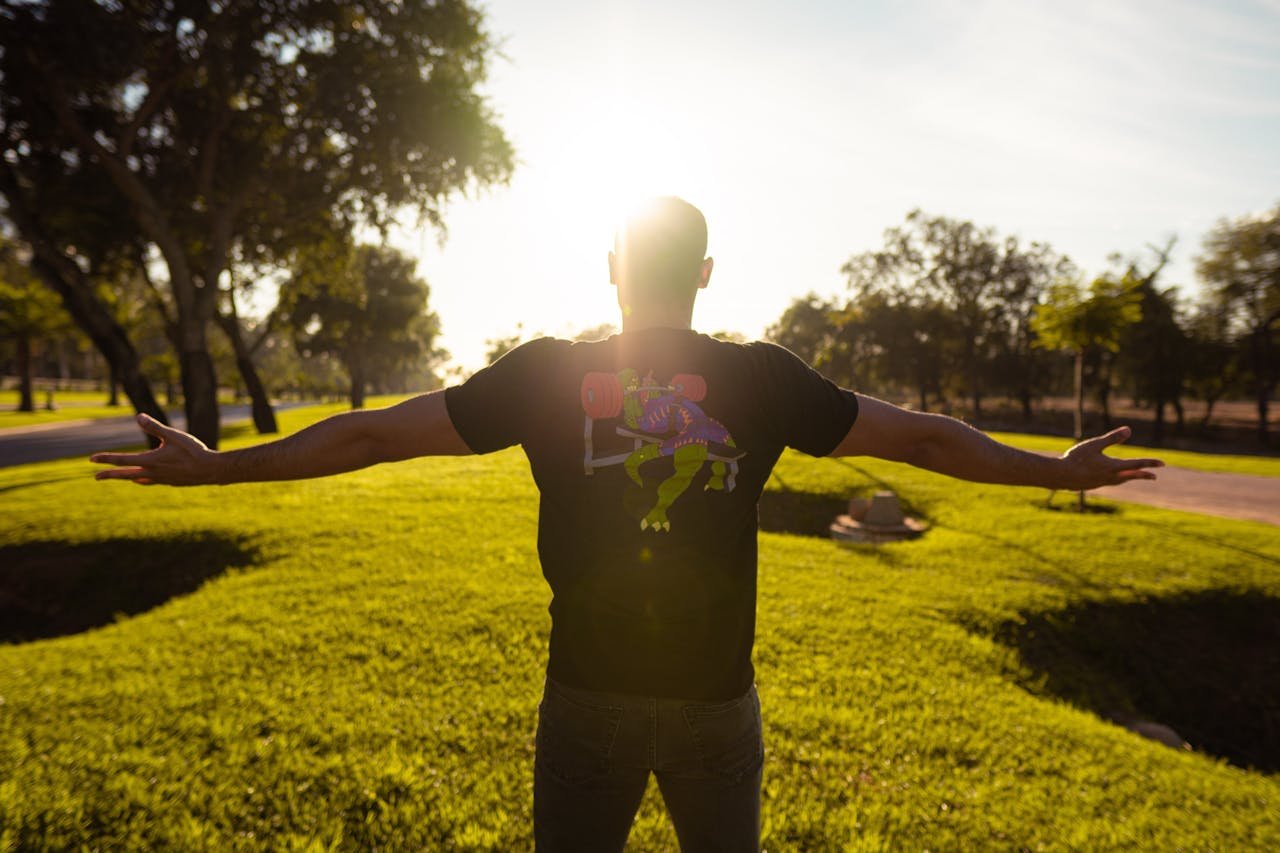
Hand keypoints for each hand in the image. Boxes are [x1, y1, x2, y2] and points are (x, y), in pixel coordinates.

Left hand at [90, 414, 220, 485]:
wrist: (211, 470)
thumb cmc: (193, 451)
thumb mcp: (173, 436)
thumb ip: (155, 427)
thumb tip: (139, 416)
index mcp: (150, 460)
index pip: (122, 460)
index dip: (106, 459)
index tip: (92, 460)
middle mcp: (152, 472)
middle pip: (125, 474)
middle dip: (110, 475)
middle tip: (96, 477)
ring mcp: (161, 479)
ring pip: (138, 479)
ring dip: (126, 478)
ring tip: (121, 477)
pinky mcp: (170, 482)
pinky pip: (151, 481)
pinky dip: (142, 480)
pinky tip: (143, 480)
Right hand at [1059, 426, 1162, 490]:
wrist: (1060, 476)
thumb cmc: (1076, 458)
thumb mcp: (1094, 444)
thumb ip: (1112, 438)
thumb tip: (1129, 430)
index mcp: (1112, 467)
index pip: (1136, 464)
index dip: (1149, 463)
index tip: (1162, 463)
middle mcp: (1110, 477)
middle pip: (1131, 475)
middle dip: (1143, 475)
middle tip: (1153, 476)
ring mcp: (1101, 482)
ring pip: (1120, 480)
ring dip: (1129, 477)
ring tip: (1133, 476)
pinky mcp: (1093, 485)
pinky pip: (1110, 482)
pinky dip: (1117, 479)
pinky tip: (1111, 478)